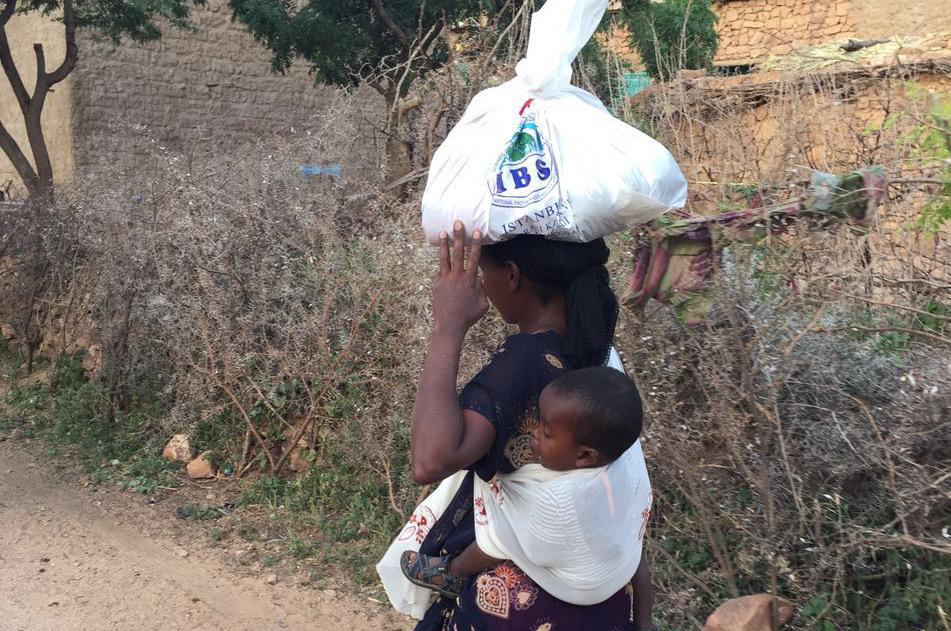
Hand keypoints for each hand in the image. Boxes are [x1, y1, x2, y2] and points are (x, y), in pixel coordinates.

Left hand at [432, 221, 488, 337]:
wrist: (449, 325)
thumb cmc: (468, 317)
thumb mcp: (483, 305)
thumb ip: (482, 290)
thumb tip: (481, 280)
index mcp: (469, 281)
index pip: (474, 258)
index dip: (475, 244)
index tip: (476, 231)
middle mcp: (457, 277)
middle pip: (458, 253)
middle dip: (458, 237)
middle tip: (458, 223)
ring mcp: (445, 279)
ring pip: (444, 258)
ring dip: (445, 244)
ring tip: (443, 231)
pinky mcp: (436, 284)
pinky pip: (440, 271)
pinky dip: (442, 264)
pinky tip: (443, 256)